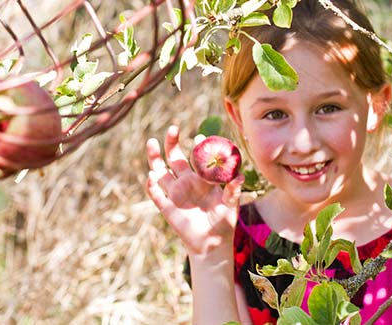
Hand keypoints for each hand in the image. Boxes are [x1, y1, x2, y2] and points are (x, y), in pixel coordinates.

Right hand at [146, 125, 243, 255]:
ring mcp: (175, 193)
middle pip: (175, 158)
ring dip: (155, 157)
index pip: (197, 157)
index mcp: (202, 179)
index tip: (200, 138)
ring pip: (160, 171)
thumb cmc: (224, 223)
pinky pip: (156, 194)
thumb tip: (239, 177)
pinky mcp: (167, 206)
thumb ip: (233, 191)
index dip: (197, 146)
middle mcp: (186, 182)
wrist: (212, 244)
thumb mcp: (231, 206)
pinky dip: (152, 185)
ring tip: (151, 142)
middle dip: (172, 142)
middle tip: (172, 128)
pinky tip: (151, 176)